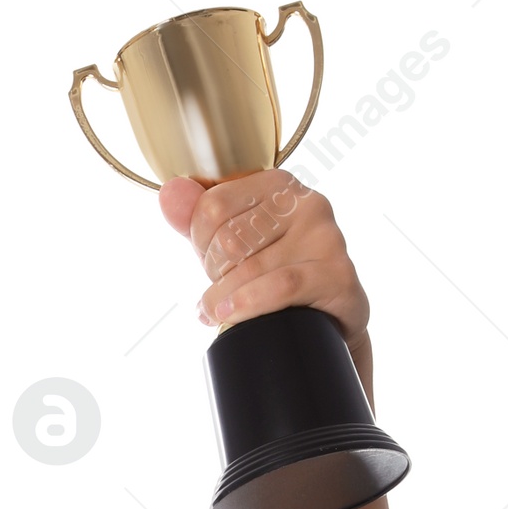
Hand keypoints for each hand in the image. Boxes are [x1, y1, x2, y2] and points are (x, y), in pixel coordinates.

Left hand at [158, 169, 373, 403]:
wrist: (329, 323)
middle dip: (214, 273)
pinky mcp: (337, 275)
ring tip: (223, 312)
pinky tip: (232, 316)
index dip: (199, 242)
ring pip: (248, 268)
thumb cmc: (277, 278)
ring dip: (223, 300)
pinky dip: (248, 305)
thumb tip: (170, 193)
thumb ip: (198, 218)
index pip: (212, 206)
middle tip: (223, 290)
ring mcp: (326, 238)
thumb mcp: (234, 246)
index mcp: (279, 186)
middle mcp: (307, 204)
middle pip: (228, 239)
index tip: (210, 260)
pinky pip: (280, 286)